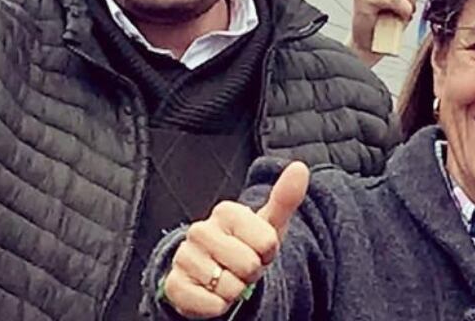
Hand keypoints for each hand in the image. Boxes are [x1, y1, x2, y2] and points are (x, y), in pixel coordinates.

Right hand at [162, 162, 309, 318]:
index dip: (267, 253)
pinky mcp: (174, 284)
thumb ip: (285, 197)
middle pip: (248, 266)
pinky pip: (210, 304)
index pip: (267, 242)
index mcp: (225, 212)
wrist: (209, 273)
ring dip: (234, 291)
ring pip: (230, 288)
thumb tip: (299, 167)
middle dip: (250, 274)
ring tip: (226, 278)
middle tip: (240, 268)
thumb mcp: (267, 224)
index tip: (258, 250)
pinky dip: (218, 307)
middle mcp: (201, 230)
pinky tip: (212, 293)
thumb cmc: (243, 246)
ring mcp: (185, 256)